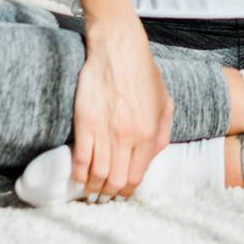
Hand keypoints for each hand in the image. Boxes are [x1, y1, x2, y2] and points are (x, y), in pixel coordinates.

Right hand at [71, 25, 172, 202]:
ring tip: (91, 190)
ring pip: (97, 174)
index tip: (121, 192)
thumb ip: (162, 134)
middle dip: (110, 193)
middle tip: (105, 195)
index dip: (128, 190)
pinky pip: (80, 158)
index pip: (136, 176)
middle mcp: (127, 137)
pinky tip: (78, 176)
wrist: (118, 49)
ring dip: (93, 188)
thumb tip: (151, 158)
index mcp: (149, 133)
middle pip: (116, 181)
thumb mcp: (165, 103)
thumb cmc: (143, 73)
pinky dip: (78, 173)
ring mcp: (105, 131)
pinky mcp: (85, 122)